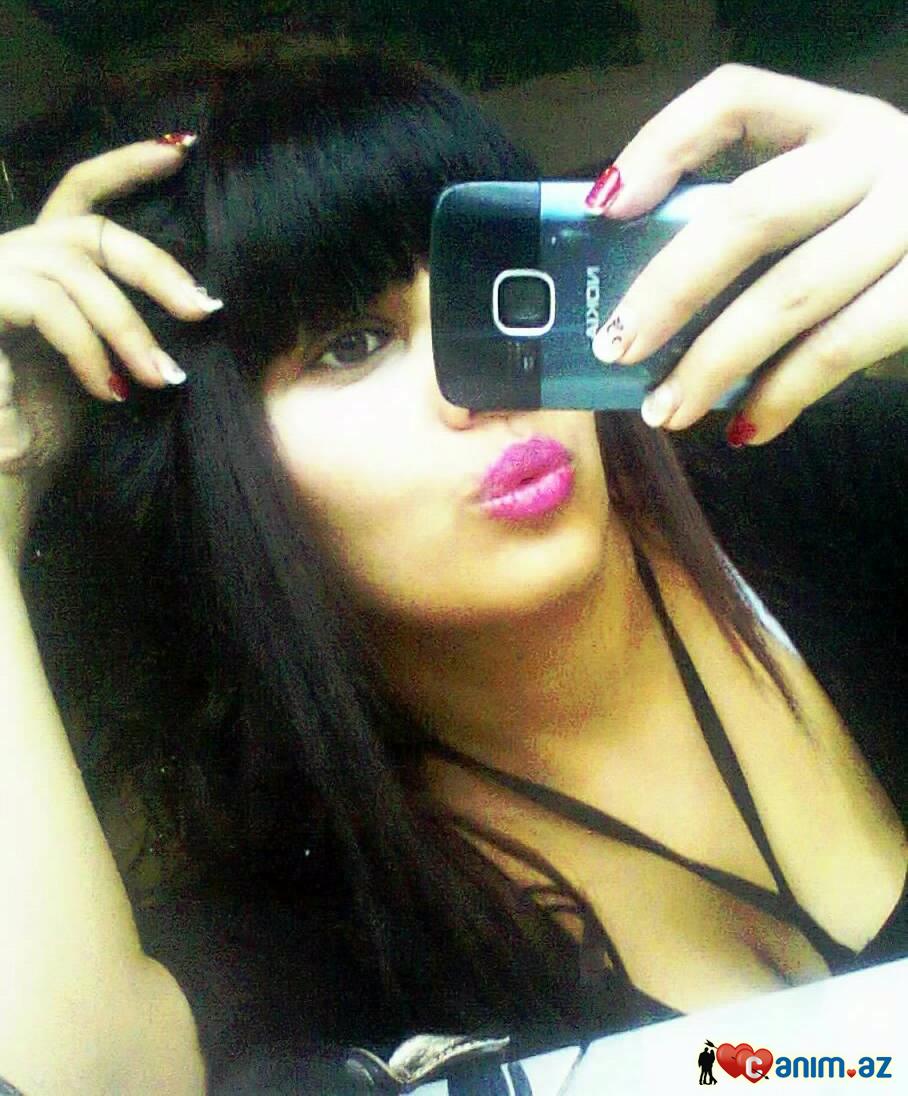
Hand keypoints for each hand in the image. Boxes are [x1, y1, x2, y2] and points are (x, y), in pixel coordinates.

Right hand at [0, 137, 220, 403]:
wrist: (2, 460)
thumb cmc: (45, 416)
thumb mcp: (100, 362)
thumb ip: (127, 323)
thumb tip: (198, 304)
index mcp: (40, 260)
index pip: (81, 191)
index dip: (128, 164)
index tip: (182, 148)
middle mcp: (11, 254)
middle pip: (91, 231)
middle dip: (155, 267)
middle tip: (205, 309)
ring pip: (76, 272)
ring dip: (128, 328)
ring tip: (162, 378)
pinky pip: (50, 307)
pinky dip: (87, 350)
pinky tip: (107, 389)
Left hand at [588, 64, 907, 443]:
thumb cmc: (877, 235)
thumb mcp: (828, 198)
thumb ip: (754, 221)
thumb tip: (642, 307)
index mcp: (829, 121)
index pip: (736, 99)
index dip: (662, 145)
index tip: (604, 208)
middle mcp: (875, 154)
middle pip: (751, 213)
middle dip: (670, 288)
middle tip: (615, 348)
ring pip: (790, 294)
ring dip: (714, 362)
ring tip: (664, 411)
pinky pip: (838, 349)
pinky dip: (782, 395)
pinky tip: (744, 428)